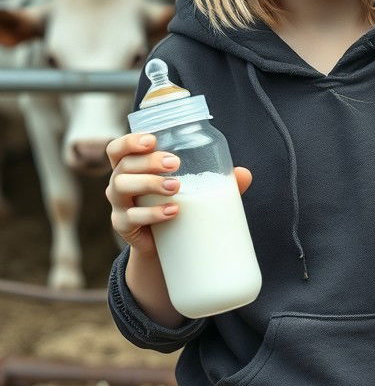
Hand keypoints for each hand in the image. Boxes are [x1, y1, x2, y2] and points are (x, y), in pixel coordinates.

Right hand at [106, 131, 251, 256]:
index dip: (130, 141)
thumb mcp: (197, 189)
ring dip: (149, 183)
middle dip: (149, 161)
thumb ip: (220, 181)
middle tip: (175, 163)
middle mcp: (120, 182)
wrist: (165, 245)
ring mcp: (120, 205)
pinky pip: (129, 218)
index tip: (152, 140)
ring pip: (121, 187)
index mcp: (132, 166)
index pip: (118, 148)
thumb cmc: (178, 204)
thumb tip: (245, 174)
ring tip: (176, 186)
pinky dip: (151, 214)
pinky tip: (172, 211)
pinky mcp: (123, 226)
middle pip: (124, 165)